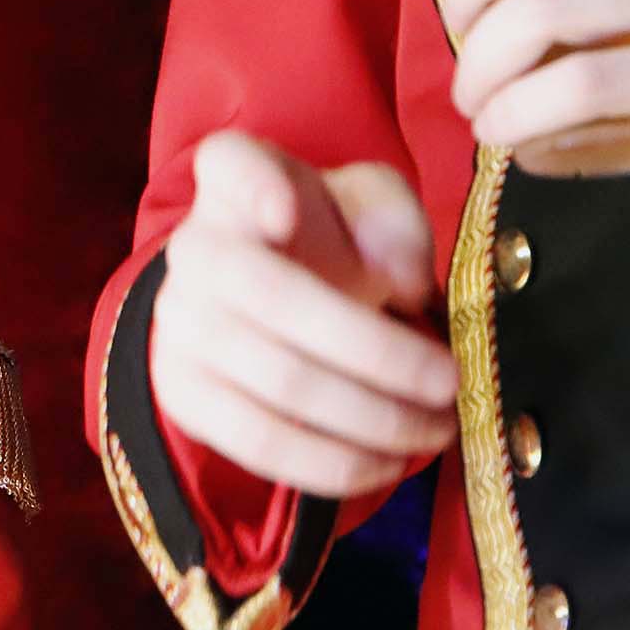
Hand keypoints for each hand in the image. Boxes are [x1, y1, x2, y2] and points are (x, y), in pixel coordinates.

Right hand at [150, 131, 458, 499]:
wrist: (265, 297)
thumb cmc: (329, 238)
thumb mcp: (372, 206)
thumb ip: (393, 220)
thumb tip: (398, 278)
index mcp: (235, 181)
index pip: (228, 166)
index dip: (253, 188)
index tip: (287, 213)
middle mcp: (194, 248)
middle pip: (274, 298)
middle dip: (376, 351)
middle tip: (450, 382)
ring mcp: (179, 324)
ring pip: (278, 382)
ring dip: (371, 418)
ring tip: (436, 430)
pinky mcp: (183, 393)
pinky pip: (257, 442)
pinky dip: (331, 463)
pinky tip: (387, 464)